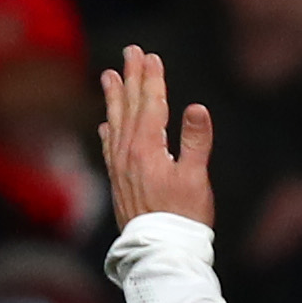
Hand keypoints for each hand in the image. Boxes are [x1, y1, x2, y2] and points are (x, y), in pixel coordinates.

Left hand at [99, 46, 215, 231]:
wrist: (159, 250)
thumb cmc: (184, 216)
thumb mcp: (196, 178)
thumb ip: (196, 141)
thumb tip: (197, 107)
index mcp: (148, 148)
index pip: (151, 105)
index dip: (152, 79)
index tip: (151, 56)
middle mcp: (128, 152)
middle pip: (130, 107)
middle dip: (132, 78)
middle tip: (131, 52)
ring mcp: (119, 166)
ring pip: (115, 122)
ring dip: (114, 98)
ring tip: (109, 76)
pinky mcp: (118, 180)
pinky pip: (108, 146)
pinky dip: (107, 130)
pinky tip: (105, 123)